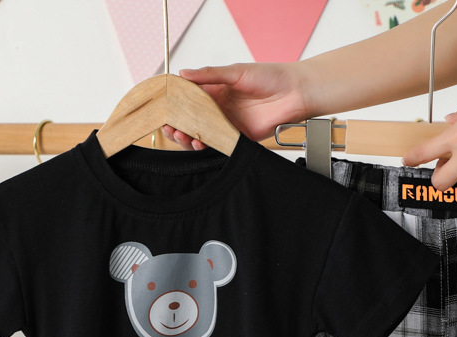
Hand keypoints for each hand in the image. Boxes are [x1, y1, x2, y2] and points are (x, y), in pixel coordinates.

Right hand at [163, 62, 309, 149]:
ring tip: (179, 134)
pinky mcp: (238, 138)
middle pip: (191, 118)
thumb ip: (210, 75)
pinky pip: (218, 144)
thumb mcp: (236, 71)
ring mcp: (228, 124)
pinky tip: (197, 142)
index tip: (161, 105)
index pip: (189, 96)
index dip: (174, 101)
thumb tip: (183, 73)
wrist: (294, 94)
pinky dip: (205, 145)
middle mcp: (220, 108)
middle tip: (167, 125)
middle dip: (177, 123)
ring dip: (188, 136)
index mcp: (216, 90)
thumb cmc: (270, 77)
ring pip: (202, 133)